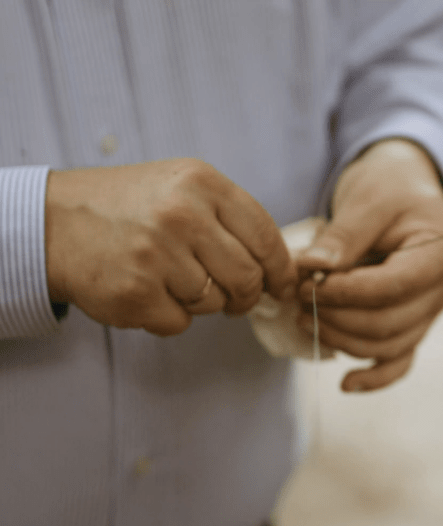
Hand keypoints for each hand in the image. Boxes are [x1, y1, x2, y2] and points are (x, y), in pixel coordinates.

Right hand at [46, 158, 296, 335]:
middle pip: (247, 277)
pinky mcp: (136, 293)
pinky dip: (170, 316)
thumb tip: (282, 269)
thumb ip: (232, 220)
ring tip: (172, 279)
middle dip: (247, 296)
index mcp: (202, 184)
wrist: (56, 221)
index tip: (284, 287)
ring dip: (202, 302)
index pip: (266, 237)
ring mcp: (157, 255)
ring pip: (214, 302)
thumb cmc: (133, 207)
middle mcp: (182, 215)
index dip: (282, 270)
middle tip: (236, 298)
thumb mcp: (184, 188)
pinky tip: (149, 291)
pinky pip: (180, 323)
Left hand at [296, 139, 442, 391]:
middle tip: (298, 300)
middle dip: (338, 317)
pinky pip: (401, 360)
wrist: (407, 190)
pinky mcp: (417, 323)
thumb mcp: (367, 200)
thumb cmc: (390, 188)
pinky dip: (375, 376)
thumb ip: (342, 237)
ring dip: (343, 339)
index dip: (346, 293)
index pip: (393, 287)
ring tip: (305, 317)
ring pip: (389, 345)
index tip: (306, 284)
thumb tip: (311, 269)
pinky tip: (346, 384)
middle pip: (390, 323)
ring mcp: (434, 311)